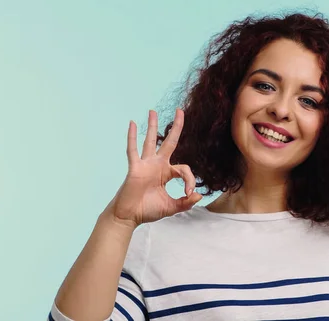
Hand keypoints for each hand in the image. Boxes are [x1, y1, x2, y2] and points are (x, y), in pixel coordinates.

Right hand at [105, 109, 201, 227]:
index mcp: (166, 173)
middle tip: (180, 111)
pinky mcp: (135, 168)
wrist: (130, 216)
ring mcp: (145, 164)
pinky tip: (132, 123)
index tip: (189, 193)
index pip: (184, 168)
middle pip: (170, 142)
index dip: (190, 179)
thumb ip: (185, 203)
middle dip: (176, 127)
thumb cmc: (147, 210)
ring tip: (153, 111)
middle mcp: (157, 165)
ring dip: (152, 125)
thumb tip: (199, 196)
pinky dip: (132, 137)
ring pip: (150, 141)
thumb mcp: (171, 207)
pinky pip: (133, 150)